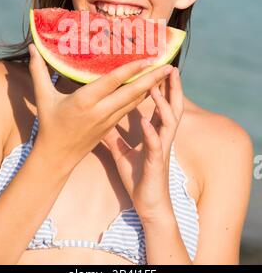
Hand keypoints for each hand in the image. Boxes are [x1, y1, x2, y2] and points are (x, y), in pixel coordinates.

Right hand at [28, 43, 173, 171]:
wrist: (58, 157)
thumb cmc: (50, 124)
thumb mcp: (43, 97)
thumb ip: (38, 71)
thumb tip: (32, 47)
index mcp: (85, 101)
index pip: (113, 82)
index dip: (132, 69)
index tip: (148, 58)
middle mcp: (101, 110)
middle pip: (132, 92)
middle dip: (153, 78)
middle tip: (170, 64)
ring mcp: (109, 120)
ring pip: (136, 101)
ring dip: (152, 87)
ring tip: (166, 73)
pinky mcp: (112, 125)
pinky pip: (131, 108)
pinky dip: (143, 96)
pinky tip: (152, 87)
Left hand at [102, 66, 183, 222]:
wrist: (148, 205)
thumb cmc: (139, 177)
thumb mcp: (122, 153)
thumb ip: (114, 137)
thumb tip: (99, 124)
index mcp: (156, 133)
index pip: (161, 105)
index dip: (162, 87)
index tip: (158, 69)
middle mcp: (162, 137)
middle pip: (173, 107)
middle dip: (173, 88)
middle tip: (170, 67)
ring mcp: (161, 149)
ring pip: (169, 121)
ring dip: (162, 103)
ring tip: (153, 87)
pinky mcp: (156, 163)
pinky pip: (155, 145)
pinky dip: (150, 132)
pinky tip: (143, 120)